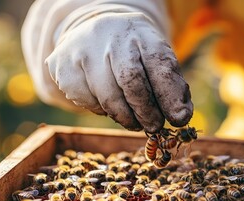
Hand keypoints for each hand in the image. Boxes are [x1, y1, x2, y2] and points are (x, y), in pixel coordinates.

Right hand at [45, 3, 192, 131]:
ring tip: (134, 121)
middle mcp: (110, 37)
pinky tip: (107, 103)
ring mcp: (82, 50)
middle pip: (131, 82)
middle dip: (146, 111)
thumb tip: (181, 117)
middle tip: (154, 126)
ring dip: (125, 117)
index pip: (159, 65)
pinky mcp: (62, 66)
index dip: (170, 96)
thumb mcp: (156, 59)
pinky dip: (101, 110)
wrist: (95, 30)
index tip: (178, 119)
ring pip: (108, 98)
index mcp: (141, 34)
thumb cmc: (134, 53)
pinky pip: (86, 101)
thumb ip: (172, 86)